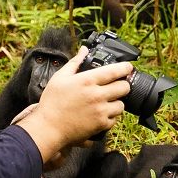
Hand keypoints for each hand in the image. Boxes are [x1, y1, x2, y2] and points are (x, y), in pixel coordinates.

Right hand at [15, 47, 131, 162]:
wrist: (49, 127)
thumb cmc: (52, 102)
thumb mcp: (60, 77)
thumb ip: (75, 62)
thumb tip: (84, 50)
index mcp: (88, 81)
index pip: (115, 71)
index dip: (126, 67)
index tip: (128, 67)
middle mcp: (97, 95)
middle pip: (124, 87)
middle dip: (123, 84)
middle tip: (117, 85)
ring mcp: (100, 111)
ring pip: (121, 104)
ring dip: (117, 102)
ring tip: (108, 101)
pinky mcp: (101, 125)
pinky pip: (115, 119)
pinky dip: (111, 116)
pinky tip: (101, 113)